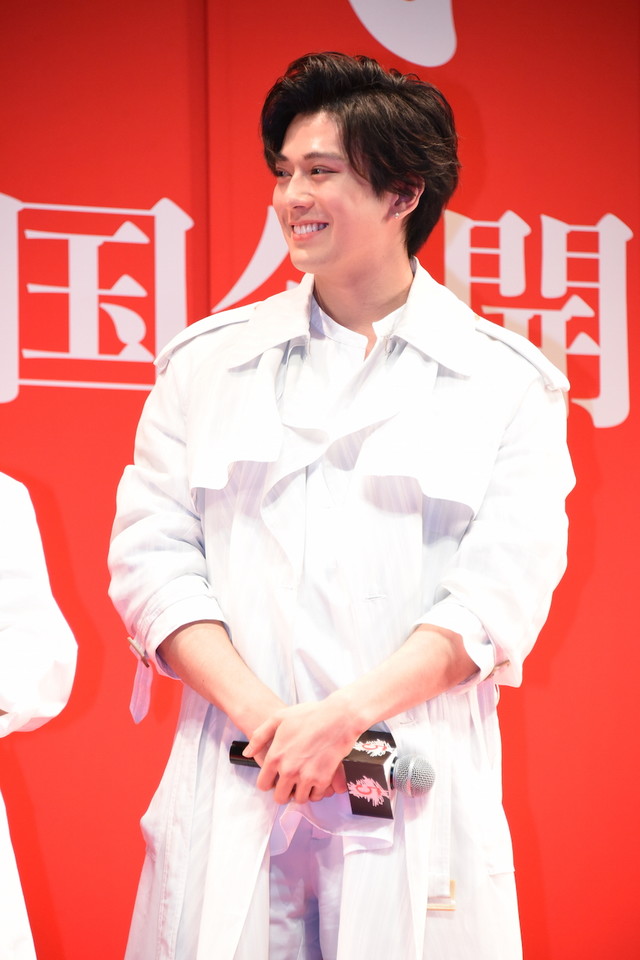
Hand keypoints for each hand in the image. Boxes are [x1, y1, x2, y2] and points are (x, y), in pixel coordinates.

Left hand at [244, 695, 358, 804]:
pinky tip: (316, 781)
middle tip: (291, 784)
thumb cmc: (309, 715)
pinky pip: (316, 796)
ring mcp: (306, 776)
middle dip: (284, 792)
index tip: (276, 778)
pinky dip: (316, 792)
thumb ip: (260, 736)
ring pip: (299, 799)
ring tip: (304, 782)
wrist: (338, 717)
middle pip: (280, 797)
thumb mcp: (279, 718)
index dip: (269, 783)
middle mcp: (288, 770)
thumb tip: (247, 753)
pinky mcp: (323, 779)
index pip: (264, 785)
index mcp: (275, 757)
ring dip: (301, 793)